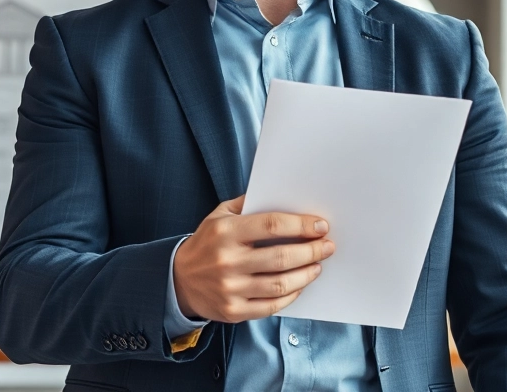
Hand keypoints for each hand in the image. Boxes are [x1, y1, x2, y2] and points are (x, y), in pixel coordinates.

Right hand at [173, 195, 334, 322]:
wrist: (179, 280)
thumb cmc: (207, 243)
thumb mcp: (219, 215)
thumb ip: (248, 204)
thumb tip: (285, 196)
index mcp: (225, 232)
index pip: (272, 225)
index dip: (301, 225)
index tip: (321, 226)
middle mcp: (227, 261)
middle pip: (281, 257)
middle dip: (312, 251)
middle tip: (327, 246)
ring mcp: (230, 289)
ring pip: (280, 284)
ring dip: (306, 274)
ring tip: (318, 265)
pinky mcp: (234, 311)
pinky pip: (272, 305)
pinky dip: (291, 294)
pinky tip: (300, 284)